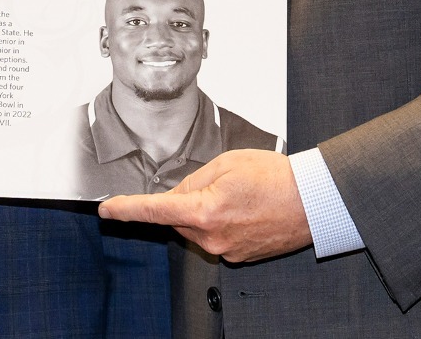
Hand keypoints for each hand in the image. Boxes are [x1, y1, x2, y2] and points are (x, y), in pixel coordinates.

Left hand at [96, 149, 310, 262]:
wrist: (312, 201)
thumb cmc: (276, 178)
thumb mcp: (228, 163)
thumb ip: (194, 179)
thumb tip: (179, 193)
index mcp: (204, 210)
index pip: (154, 211)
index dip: (126, 210)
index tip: (107, 210)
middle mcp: (212, 237)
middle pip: (179, 219)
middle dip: (188, 200)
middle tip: (219, 183)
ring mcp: (226, 250)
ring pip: (198, 229)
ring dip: (206, 212)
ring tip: (240, 196)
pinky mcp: (238, 257)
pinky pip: (217, 238)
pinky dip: (224, 224)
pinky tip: (247, 211)